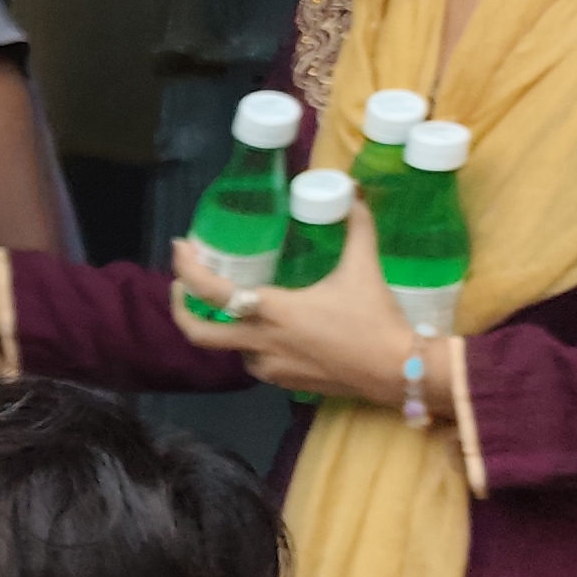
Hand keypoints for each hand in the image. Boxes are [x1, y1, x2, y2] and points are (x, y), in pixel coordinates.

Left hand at [165, 203, 433, 409]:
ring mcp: (267, 366)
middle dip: (180, 307)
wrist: (397, 371)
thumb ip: (357, 227)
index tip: (179, 248)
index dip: (186, 269)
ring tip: (237, 302)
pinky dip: (251, 342)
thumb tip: (354, 194)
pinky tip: (268, 328)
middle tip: (182, 285)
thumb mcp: (364, 267)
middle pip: (196, 333)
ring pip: (228, 346)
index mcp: (272, 310)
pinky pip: (253, 360)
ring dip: (227, 325)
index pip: (211, 292)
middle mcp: (260, 341)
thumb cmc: (376, 318)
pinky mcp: (280, 381)